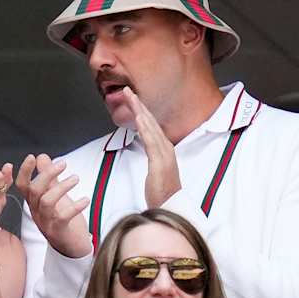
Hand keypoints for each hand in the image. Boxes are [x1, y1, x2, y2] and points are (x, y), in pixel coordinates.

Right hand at [15, 153, 91, 257]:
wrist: (71, 248)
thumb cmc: (63, 220)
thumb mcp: (55, 196)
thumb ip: (49, 178)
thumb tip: (42, 156)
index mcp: (34, 203)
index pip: (22, 185)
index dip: (24, 171)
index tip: (32, 157)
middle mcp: (36, 212)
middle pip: (35, 190)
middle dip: (48, 174)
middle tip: (64, 163)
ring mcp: (46, 223)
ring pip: (47, 201)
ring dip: (62, 187)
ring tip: (76, 178)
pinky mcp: (58, 231)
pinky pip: (63, 217)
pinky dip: (75, 206)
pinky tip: (85, 199)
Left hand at [122, 87, 180, 207]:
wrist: (171, 206)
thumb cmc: (163, 192)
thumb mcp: (156, 171)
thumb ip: (153, 157)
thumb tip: (147, 146)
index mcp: (165, 149)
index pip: (151, 126)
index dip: (141, 111)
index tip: (132, 99)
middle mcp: (166, 148)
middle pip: (151, 122)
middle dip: (139, 105)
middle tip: (127, 90)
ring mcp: (164, 155)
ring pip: (150, 128)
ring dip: (140, 111)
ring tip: (130, 98)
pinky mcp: (160, 163)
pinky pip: (151, 142)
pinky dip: (145, 128)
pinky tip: (138, 118)